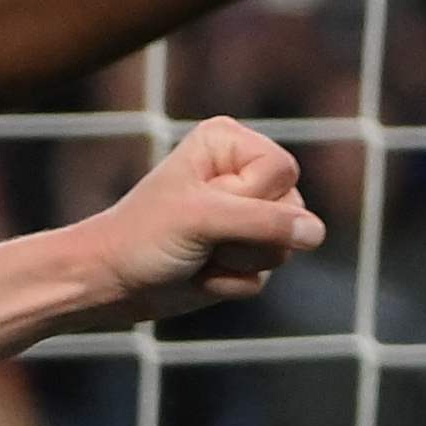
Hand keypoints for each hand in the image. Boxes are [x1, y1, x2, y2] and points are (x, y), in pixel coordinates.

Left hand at [66, 117, 325, 325]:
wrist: (108, 281)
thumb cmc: (143, 238)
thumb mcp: (203, 219)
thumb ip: (265, 221)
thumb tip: (317, 234)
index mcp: (229, 143)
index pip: (283, 171)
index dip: (251, 198)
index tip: (205, 205)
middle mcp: (243, 173)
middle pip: (293, 209)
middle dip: (246, 236)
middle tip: (199, 236)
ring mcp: (246, 215)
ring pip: (285, 246)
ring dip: (238, 261)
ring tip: (197, 253)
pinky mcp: (243, 252)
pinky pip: (265, 274)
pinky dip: (230, 282)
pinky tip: (197, 273)